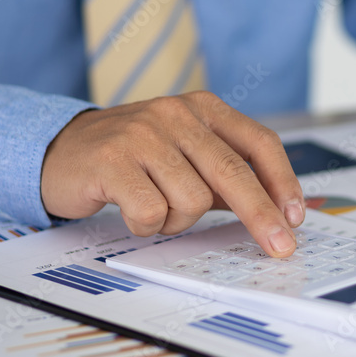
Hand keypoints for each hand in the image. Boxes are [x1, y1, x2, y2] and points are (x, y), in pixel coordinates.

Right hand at [40, 92, 303, 256]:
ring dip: (178, 221)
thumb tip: (278, 210)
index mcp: (204, 107)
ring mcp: (144, 134)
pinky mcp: (112, 160)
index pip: (259, 142)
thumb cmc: (134, 159)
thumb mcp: (186, 156)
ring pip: (192, 200)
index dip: (283, 181)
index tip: (296, 216)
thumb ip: (227, 176)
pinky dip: (148, 225)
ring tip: (155, 207)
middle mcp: (177, 114)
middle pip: (234, 172)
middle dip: (262, 216)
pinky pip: (152, 213)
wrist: (59, 150)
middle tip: (280, 248)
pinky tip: (131, 210)